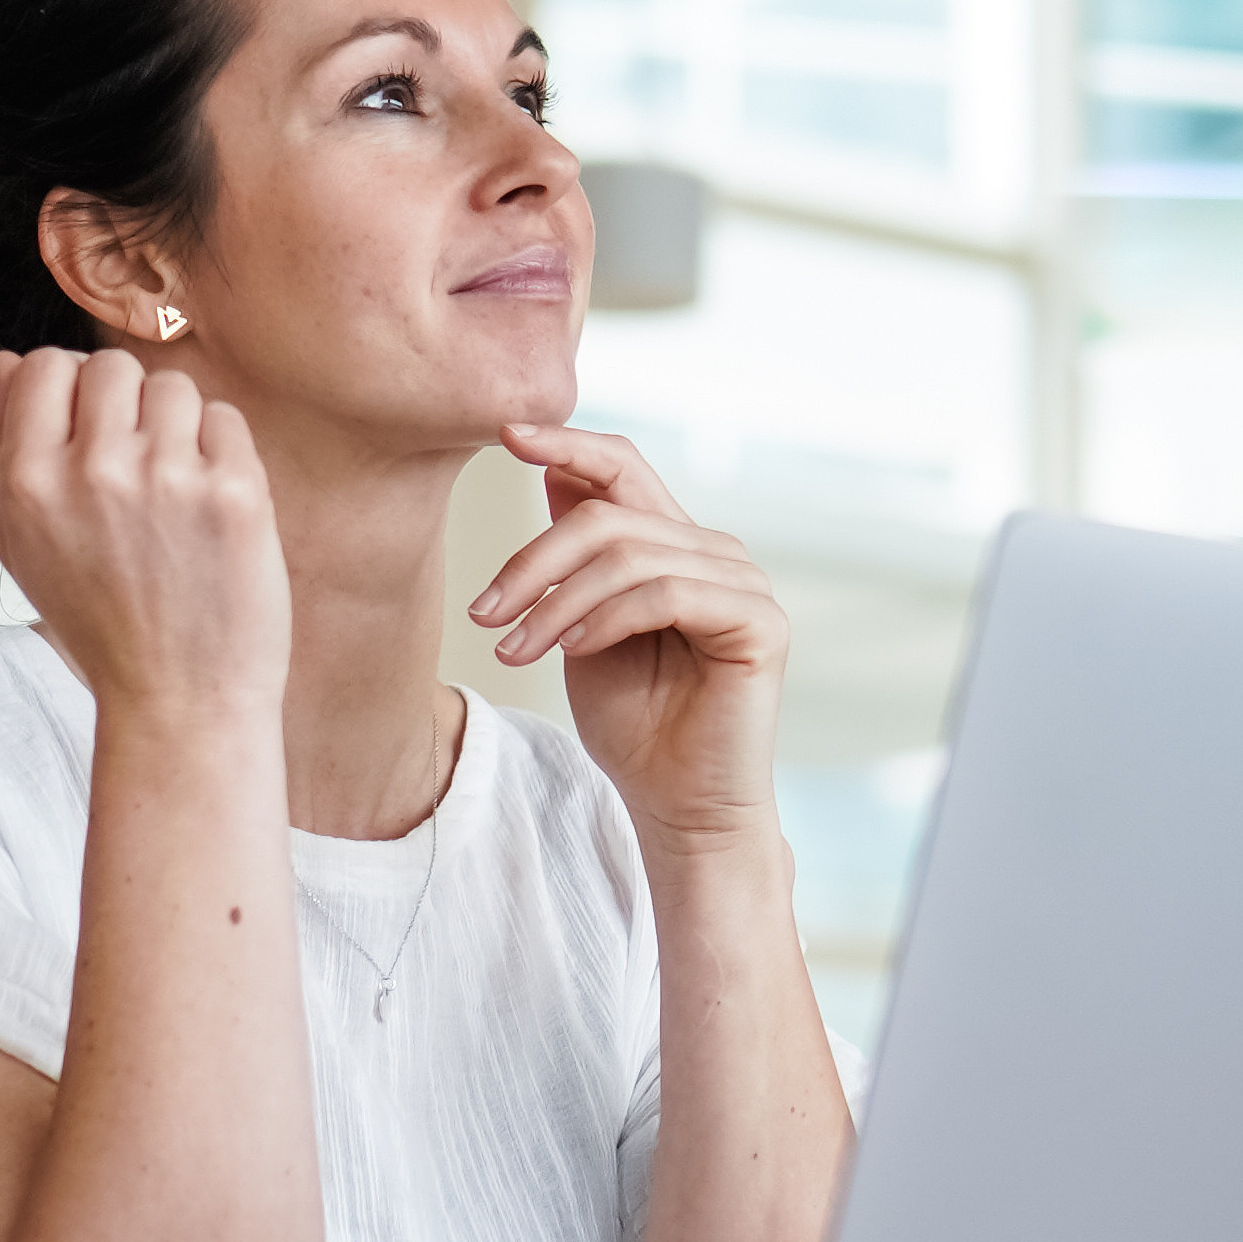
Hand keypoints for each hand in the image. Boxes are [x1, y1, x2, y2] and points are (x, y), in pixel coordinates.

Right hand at [0, 349, 289, 722]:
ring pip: (173, 387)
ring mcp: (168, 478)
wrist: (181, 701)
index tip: (90, 431)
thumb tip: (10, 360)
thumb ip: (6, 446)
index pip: (44, 364)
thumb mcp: (24, 546)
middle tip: (138, 468)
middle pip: (112, 366)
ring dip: (177, 426)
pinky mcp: (234, 492)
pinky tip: (210, 506)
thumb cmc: (101, 623)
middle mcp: (93, 471)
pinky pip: (226, 420)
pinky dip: (222, 453)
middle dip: (127, 405)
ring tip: (175, 491)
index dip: (70, 389)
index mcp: (29, 483)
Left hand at [470, 424, 785, 849]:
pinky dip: (608, 617)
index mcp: (676, 544)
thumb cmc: (632, 725)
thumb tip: (550, 470)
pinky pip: (667, 592)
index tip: (505, 435)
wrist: (678, 807)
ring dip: (557, 601)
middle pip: (610, 513)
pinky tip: (573, 649)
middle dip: (533, 561)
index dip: (568, 442)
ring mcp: (744, 582)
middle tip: (483, 612)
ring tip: (515, 649)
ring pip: (631, 554)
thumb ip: (575, 558)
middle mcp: (715, 551)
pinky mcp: (758, 621)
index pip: (624, 467)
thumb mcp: (581, 627)